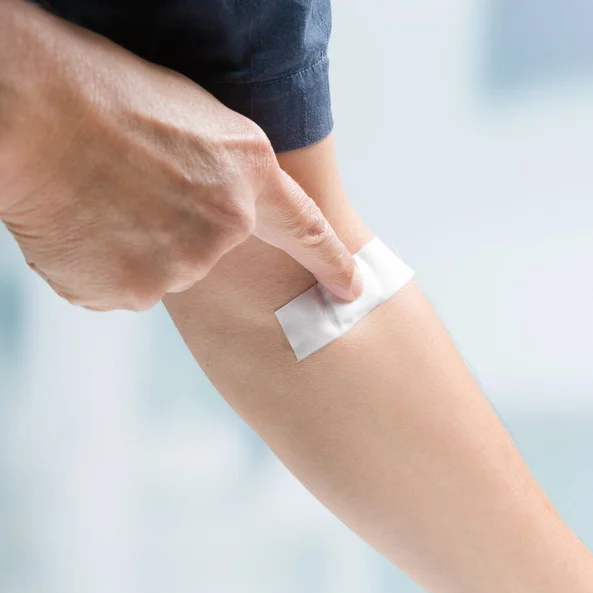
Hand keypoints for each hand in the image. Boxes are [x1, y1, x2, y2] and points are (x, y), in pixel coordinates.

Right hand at [0, 1, 361, 310]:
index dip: (332, 262)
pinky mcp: (133, 292)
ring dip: (133, 246)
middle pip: (208, 252)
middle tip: (132, 187)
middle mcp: (224, 229)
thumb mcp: (197, 118)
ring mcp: (180, 266)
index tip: (352, 289)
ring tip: (101, 199)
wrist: (36, 111)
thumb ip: (226, 173)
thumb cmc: (109, 96)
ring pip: (160, 271)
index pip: (306, 231)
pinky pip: (122, 287)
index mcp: (247, 177)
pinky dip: (103, 264)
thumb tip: (223, 211)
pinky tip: (83, 225)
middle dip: (177, 229)